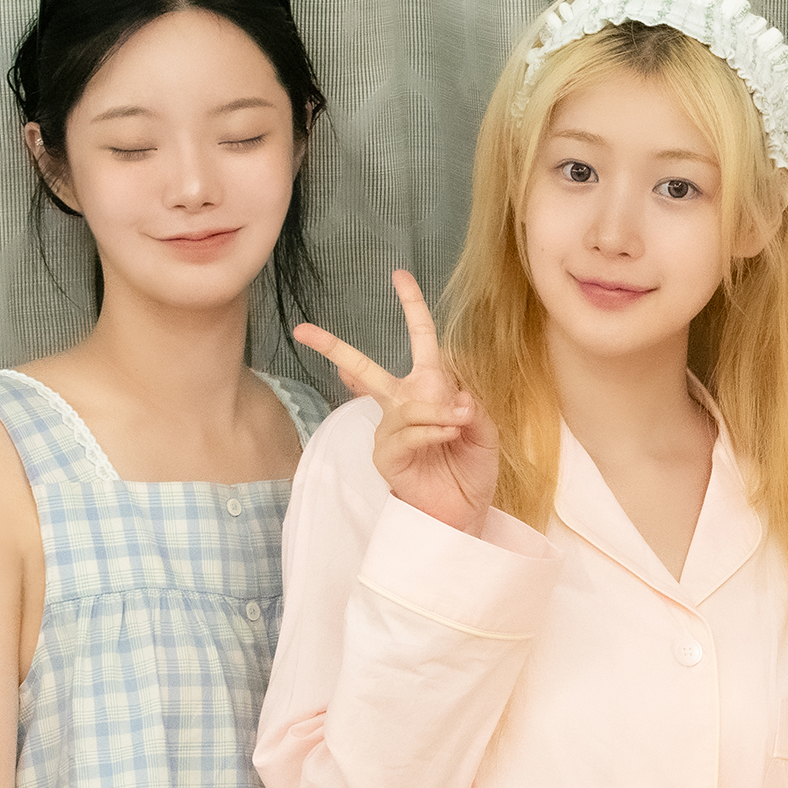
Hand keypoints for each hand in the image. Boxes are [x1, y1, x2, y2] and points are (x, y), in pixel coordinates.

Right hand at [294, 270, 499, 533]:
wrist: (465, 512)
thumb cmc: (471, 469)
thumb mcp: (484, 432)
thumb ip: (471, 408)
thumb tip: (453, 397)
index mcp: (428, 388)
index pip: (421, 340)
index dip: (412, 308)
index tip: (400, 276)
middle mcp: (402, 404)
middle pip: (363, 368)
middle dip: (334, 349)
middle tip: (303, 330)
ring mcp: (389, 430)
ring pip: (406, 404)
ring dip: (437, 411)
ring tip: (459, 424)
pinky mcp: (386, 455)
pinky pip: (407, 431)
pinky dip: (431, 430)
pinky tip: (446, 434)